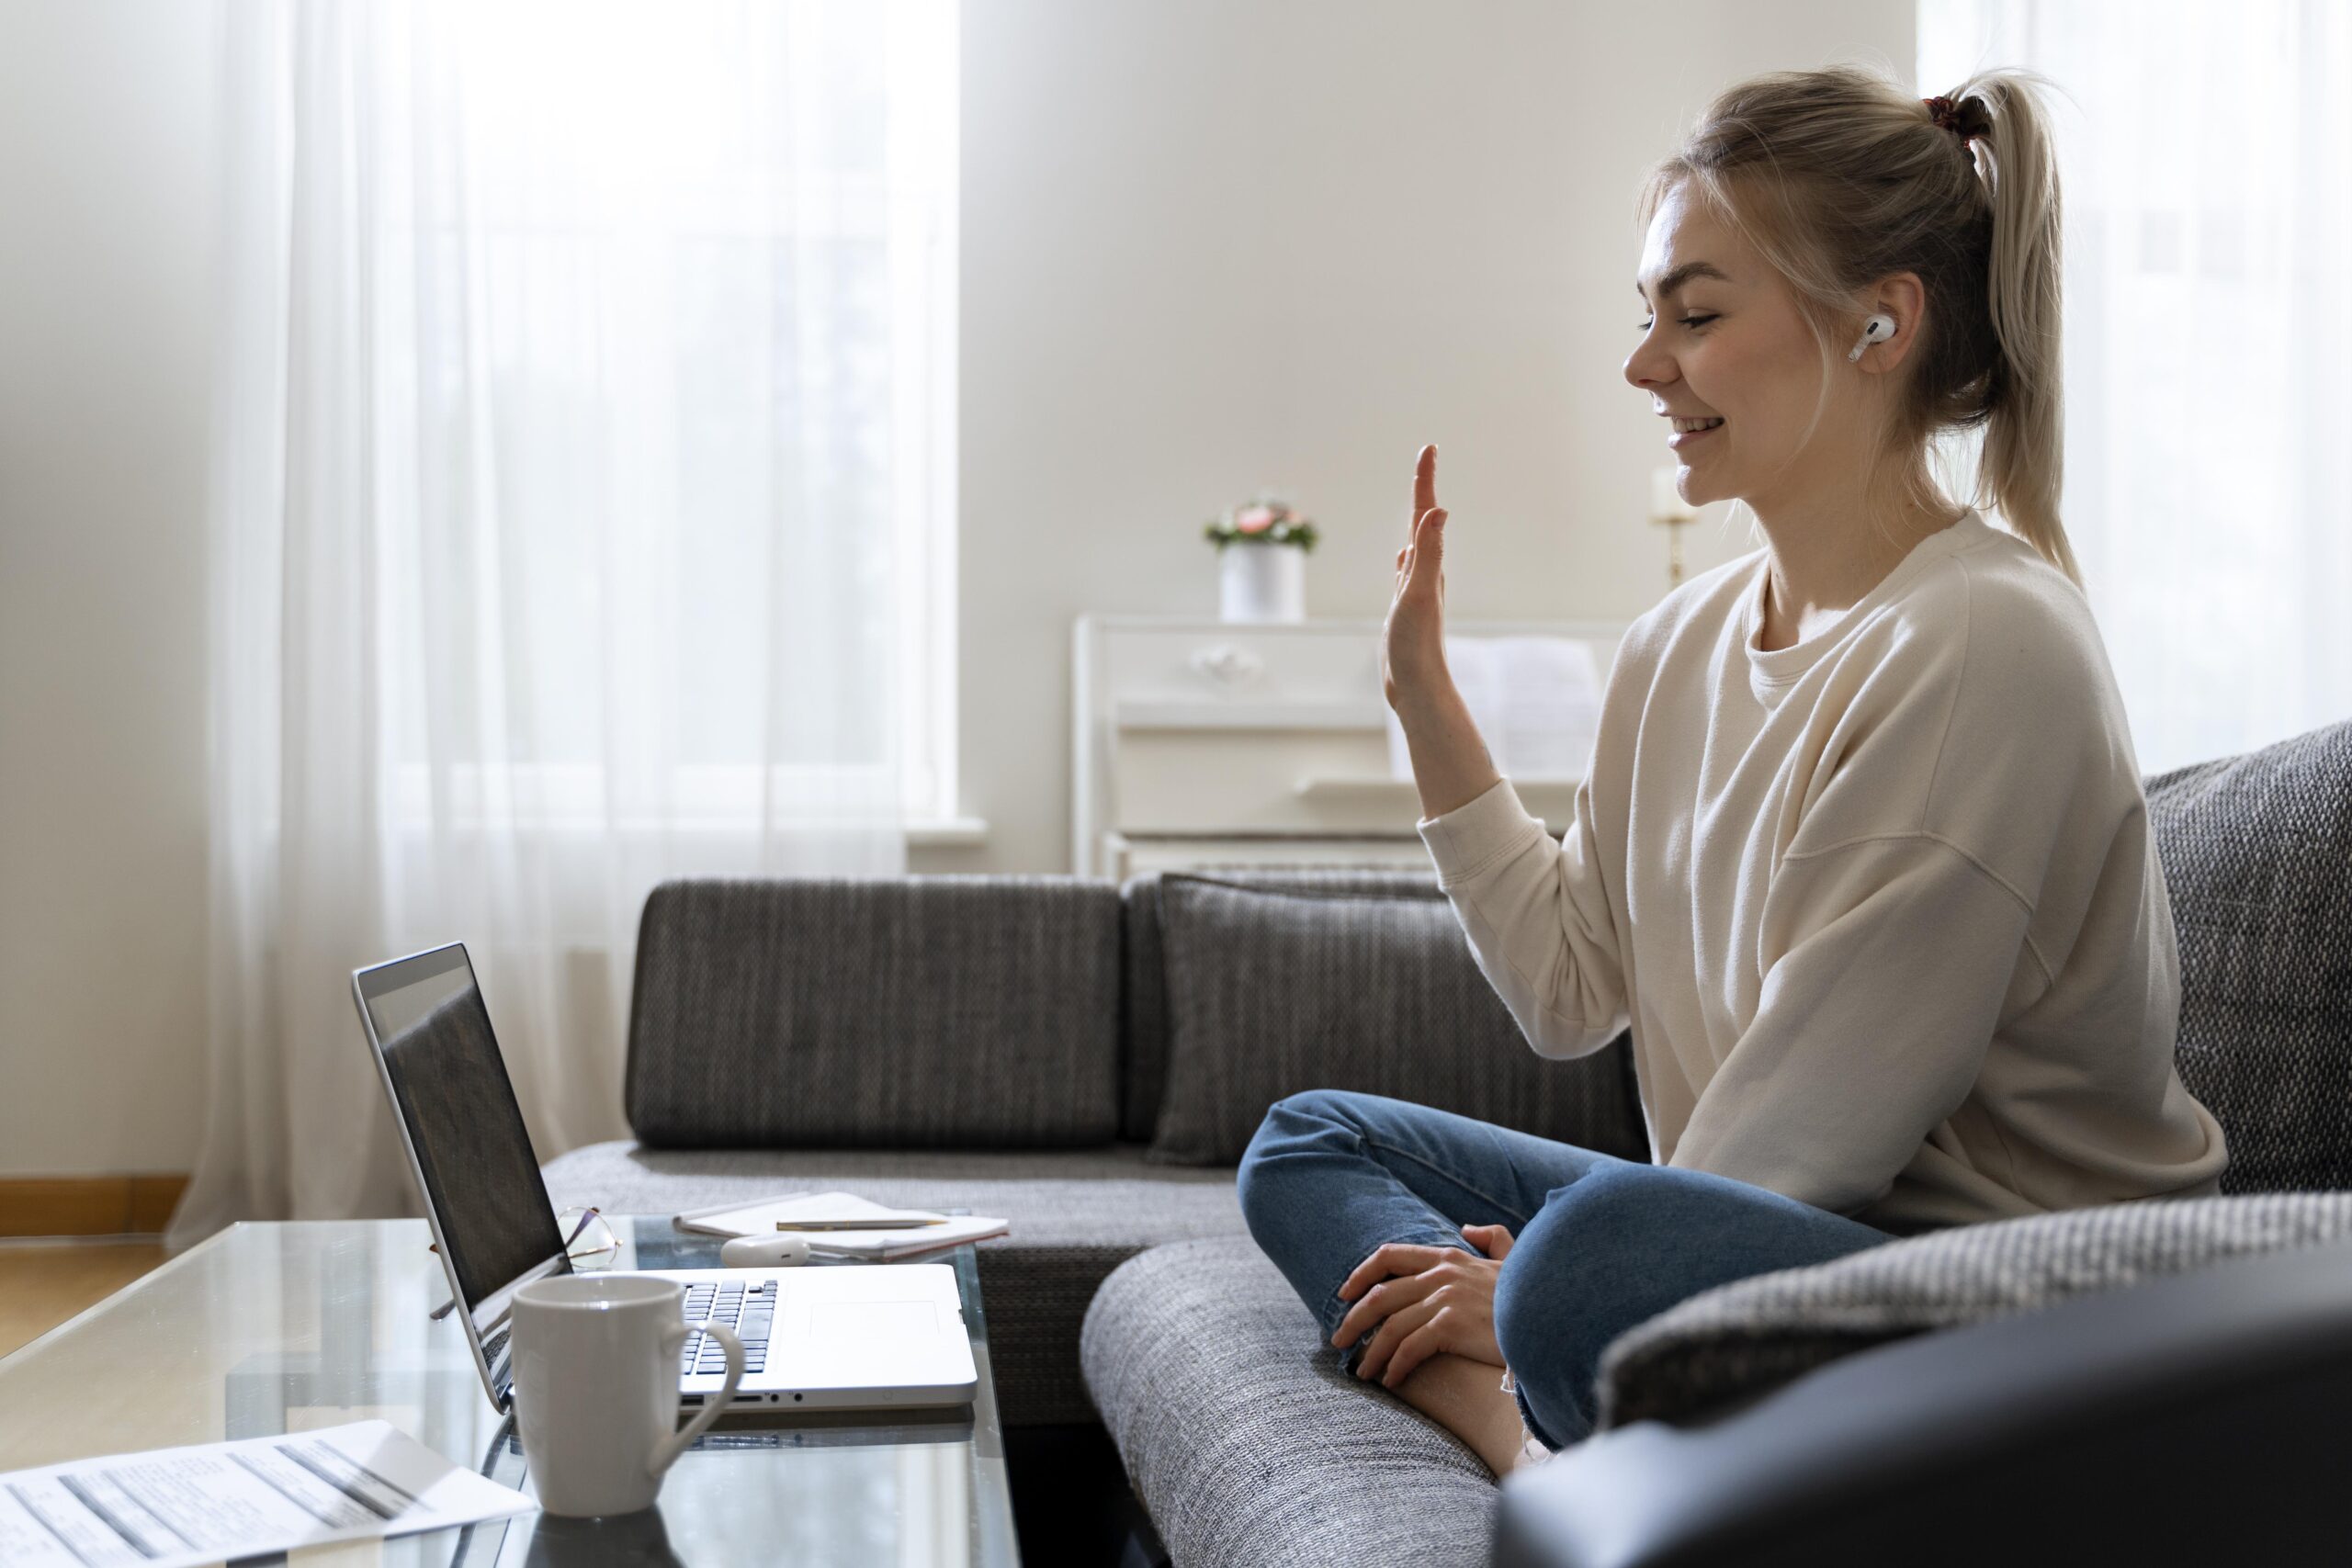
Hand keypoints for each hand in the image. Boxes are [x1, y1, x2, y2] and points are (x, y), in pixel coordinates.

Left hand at [1330, 1222, 1516, 1389]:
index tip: (1344, 1293)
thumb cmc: (1533, 1292)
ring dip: (1371, 1352)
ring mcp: (1445, 1299)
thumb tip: (1468, 1228)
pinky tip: (1391, 1379)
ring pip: (1391, 1326)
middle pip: (1380, 1295)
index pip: (1389, 1256)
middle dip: (1354, 1319)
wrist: (1551, 1316)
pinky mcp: (1451, 1325)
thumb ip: (1492, 1238)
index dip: (1361, 1273)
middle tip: (1339, 1340)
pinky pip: (1410, 1348)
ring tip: (1362, 1372)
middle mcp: (1441, 1274)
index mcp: (1449, 1257)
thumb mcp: (1513, 1257)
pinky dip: (1395, 1365)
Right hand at [1381, 444, 1449, 711]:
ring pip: (1416, 545)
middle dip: (1422, 490)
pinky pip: (1407, 571)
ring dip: (1416, 519)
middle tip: (1425, 461)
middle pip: (1422, 522)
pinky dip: (1405, 555)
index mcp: (1427, 566)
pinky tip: (1403, 558)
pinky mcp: (1407, 608)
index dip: (1425, 480)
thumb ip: (1428, 554)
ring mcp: (1416, 590)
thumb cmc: (1416, 645)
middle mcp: (1425, 573)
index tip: (1428, 449)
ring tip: (1418, 501)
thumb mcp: (1418, 594)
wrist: (1417, 688)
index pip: (1425, 513)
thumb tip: (1439, 512)